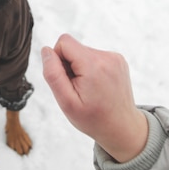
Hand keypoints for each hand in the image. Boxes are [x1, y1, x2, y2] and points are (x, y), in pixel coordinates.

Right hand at [41, 34, 147, 162]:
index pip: (64, 42)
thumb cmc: (93, 118)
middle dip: (69, 66)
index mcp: (94, 65)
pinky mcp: (118, 60)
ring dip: (80, 68)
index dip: (58, 60)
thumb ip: (53, 74)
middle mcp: (107, 56)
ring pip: (83, 52)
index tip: (66, 80)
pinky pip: (94, 56)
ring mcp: (115, 57)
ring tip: (88, 89)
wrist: (121, 127)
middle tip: (77, 89)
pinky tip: (96, 86)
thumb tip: (46, 51)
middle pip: (74, 47)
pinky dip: (91, 68)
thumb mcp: (66, 102)